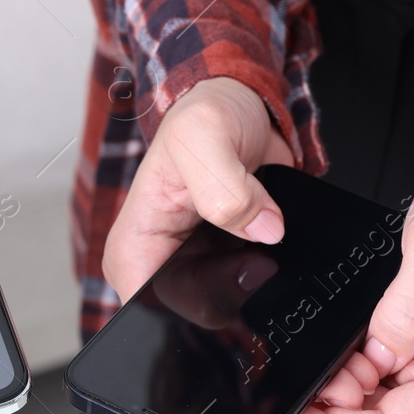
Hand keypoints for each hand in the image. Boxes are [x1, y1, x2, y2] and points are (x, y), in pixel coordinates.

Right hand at [103, 77, 293, 301]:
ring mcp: (201, 265)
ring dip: (260, 275)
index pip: (145, 307)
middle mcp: (164, 261)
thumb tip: (264, 231)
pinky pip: (257, 285)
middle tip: (261, 239)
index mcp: (136, 242)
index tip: (233, 265)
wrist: (242, 104)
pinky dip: (276, 266)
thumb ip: (226, 188)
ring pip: (233, 303)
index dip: (195, 298)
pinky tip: (277, 235)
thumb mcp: (204, 136)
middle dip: (236, 284)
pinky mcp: (233, 262)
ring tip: (266, 226)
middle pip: (197, 310)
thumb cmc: (204, 113)